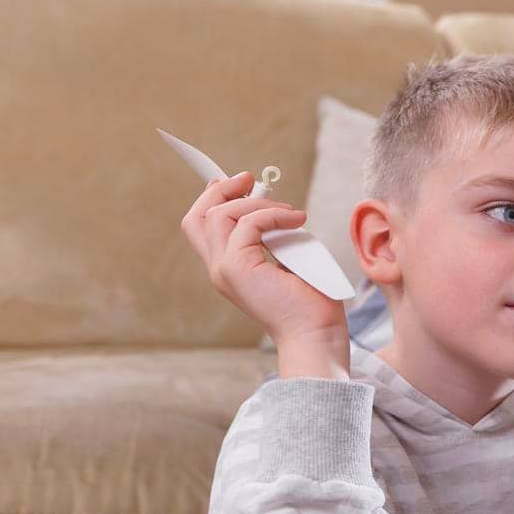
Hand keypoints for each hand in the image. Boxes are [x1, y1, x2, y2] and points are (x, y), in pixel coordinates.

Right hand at [180, 171, 348, 376]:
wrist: (317, 334)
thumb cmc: (311, 303)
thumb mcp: (287, 261)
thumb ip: (272, 238)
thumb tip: (272, 209)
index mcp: (228, 270)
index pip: (200, 228)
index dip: (211, 200)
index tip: (235, 182)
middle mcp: (219, 270)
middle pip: (197, 217)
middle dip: (220, 191)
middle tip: (249, 179)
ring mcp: (225, 269)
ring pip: (219, 215)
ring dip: (255, 203)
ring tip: (288, 211)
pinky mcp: (238, 267)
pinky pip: (249, 224)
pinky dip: (273, 214)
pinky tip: (297, 219)